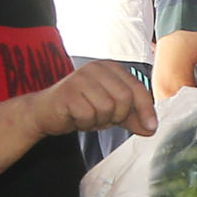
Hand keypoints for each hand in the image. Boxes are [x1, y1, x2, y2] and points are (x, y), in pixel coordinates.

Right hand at [35, 62, 155, 139]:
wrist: (45, 112)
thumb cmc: (81, 108)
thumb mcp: (111, 112)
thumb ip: (132, 117)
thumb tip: (151, 128)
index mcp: (110, 68)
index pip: (137, 88)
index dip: (146, 110)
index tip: (151, 128)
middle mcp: (96, 68)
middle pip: (124, 98)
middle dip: (118, 116)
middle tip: (104, 120)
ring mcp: (80, 78)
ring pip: (107, 107)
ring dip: (100, 120)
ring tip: (88, 116)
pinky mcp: (68, 92)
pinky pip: (89, 115)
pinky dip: (85, 123)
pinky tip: (76, 118)